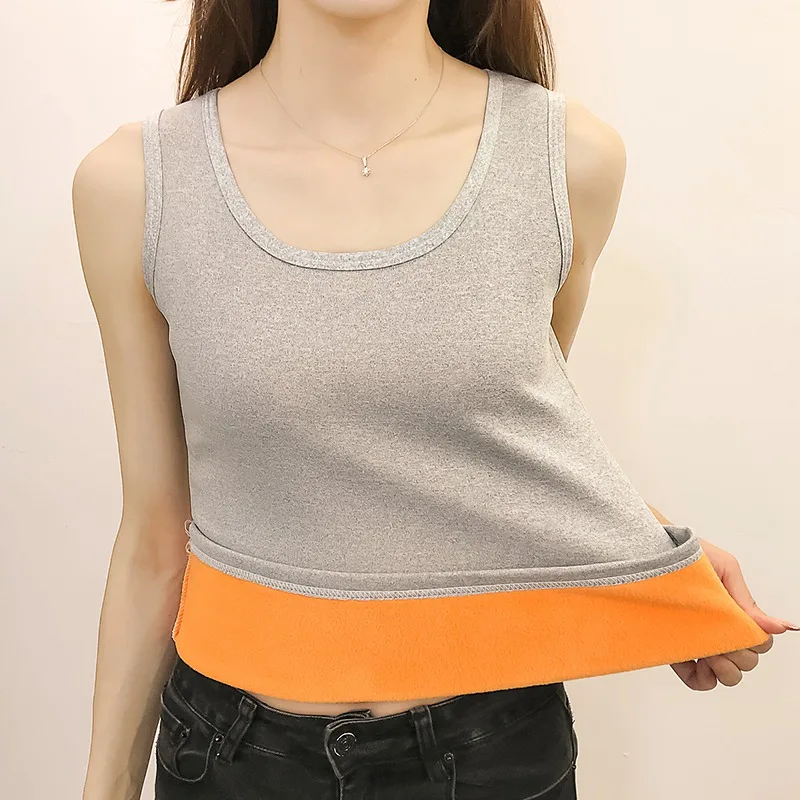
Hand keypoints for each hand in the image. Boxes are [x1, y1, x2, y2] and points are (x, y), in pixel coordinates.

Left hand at [670, 538, 798, 690]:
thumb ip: (748, 602)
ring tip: (710, 653)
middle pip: (747, 662)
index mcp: (735, 614)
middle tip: (722, 640)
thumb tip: (782, 627)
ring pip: (728, 676)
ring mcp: (700, 642)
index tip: (740, 631)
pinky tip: (694, 662)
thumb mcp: (724, 570)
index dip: (755, 643)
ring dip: (725, 670)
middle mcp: (720, 630)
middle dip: (740, 656)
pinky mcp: (677, 651)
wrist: (651, 550)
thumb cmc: (688, 554)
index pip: (760, 643)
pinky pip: (697, 680)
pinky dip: (700, 678)